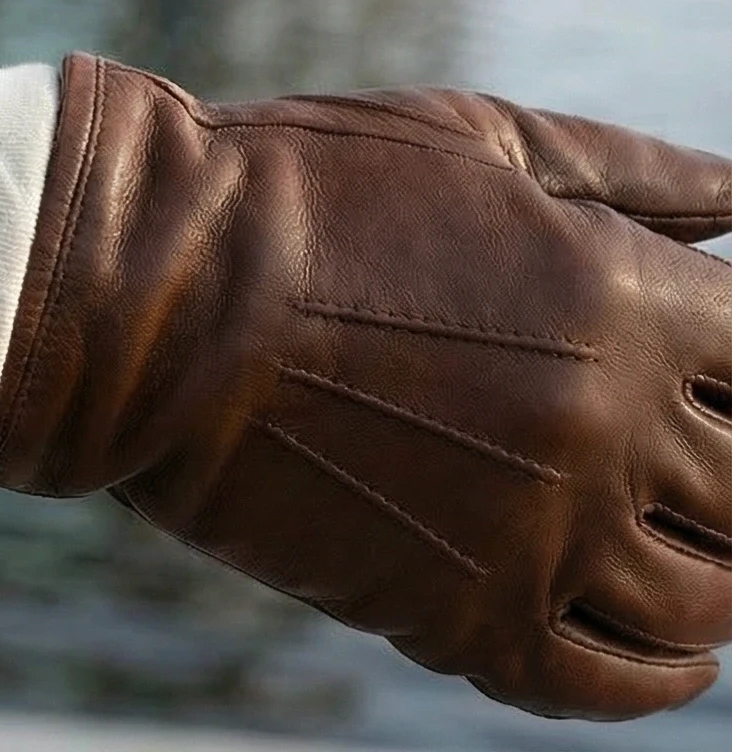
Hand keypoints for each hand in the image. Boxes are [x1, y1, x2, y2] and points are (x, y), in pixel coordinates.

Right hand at [0, 53, 731, 720]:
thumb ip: (633, 173)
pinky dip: (661, 673)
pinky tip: (660, 639)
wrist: (145, 288)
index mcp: (625, 300)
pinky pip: (617, 683)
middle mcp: (610, 430)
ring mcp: (540, 535)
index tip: (707, 361)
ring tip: (677, 542)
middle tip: (681, 451)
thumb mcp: (473, 137)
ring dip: (712, 577)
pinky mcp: (462, 619)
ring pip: (708, 604)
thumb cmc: (301, 185)